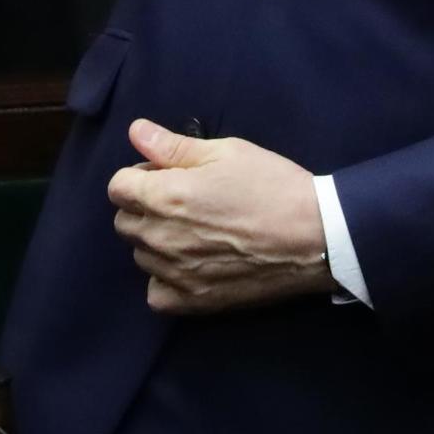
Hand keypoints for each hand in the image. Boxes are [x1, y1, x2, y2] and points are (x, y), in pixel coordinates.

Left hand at [106, 119, 331, 314]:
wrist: (316, 237)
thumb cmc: (271, 185)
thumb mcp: (225, 152)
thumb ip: (173, 146)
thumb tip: (136, 132)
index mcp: (165, 197)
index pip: (117, 186)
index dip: (139, 176)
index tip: (166, 176)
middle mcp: (161, 238)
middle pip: (124, 221)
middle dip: (144, 207)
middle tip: (182, 201)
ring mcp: (176, 273)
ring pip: (140, 256)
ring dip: (156, 242)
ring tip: (194, 232)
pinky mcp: (194, 302)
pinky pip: (156, 294)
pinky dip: (166, 281)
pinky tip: (191, 265)